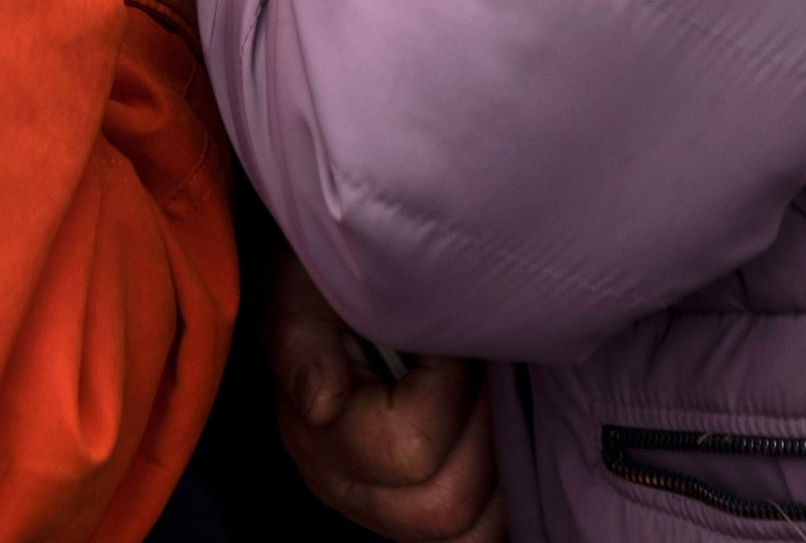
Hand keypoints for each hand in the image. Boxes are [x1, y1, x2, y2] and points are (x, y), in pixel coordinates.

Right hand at [271, 251, 503, 539]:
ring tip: (491, 400)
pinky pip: (479, 537)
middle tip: (479, 369)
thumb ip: (300, 338)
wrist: (330, 299)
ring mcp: (386, 511)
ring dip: (500, 467)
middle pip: (443, 506)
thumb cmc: (323, 287)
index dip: (447, 384)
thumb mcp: (302, 290)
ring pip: (470, 533)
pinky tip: (502, 439)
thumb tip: (320, 402)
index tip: (442, 335)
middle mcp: (348, 488)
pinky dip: (505, 499)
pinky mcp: (420, 516)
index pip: (410, 447)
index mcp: (319, 436)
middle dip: (483, 430)